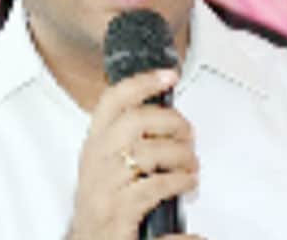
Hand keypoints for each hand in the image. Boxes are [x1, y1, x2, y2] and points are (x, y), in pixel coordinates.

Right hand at [66, 69, 198, 239]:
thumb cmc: (103, 204)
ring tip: (191, 164)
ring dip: (180, 156)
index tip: (167, 75)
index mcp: (95, 144)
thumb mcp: (106, 164)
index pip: (113, 100)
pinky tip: (187, 184)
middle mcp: (97, 160)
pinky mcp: (119, 211)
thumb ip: (128, 140)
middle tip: (188, 133)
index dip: (142, 83)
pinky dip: (179, 182)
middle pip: (135, 121)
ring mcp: (106, 185)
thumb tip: (167, 120)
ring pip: (148, 153)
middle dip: (171, 122)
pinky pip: (155, 186)